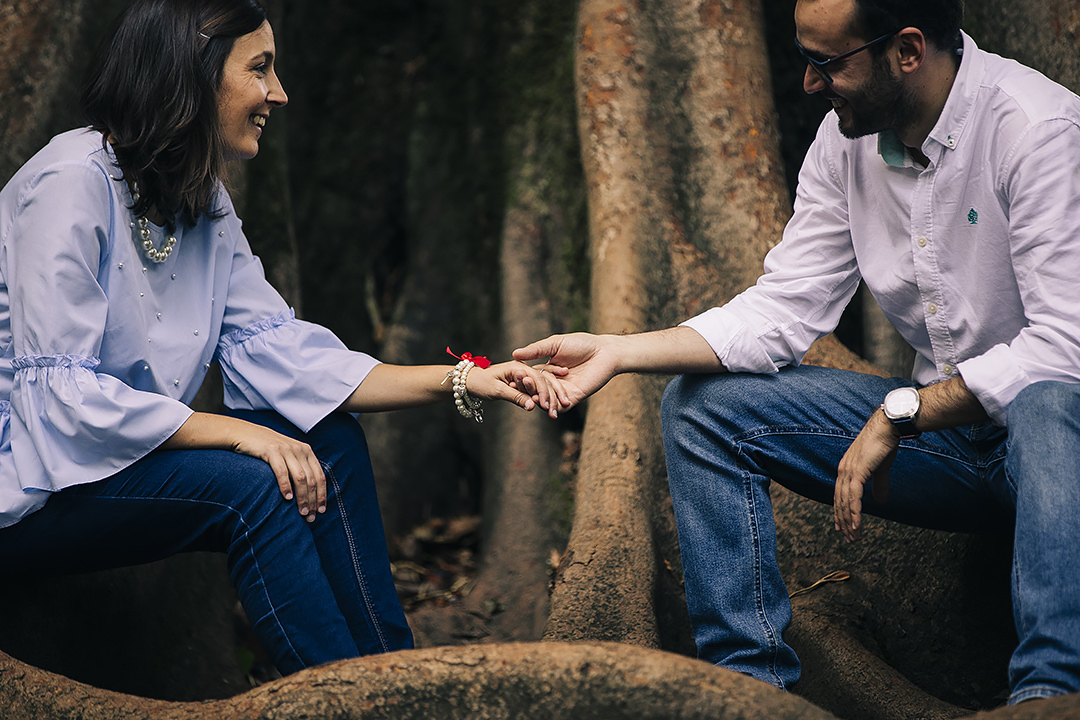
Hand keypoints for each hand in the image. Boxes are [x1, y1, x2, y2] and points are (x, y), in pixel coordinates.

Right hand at [231, 422, 325, 522]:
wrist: (245, 434)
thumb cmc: (267, 450)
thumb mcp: (288, 455)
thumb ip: (299, 468)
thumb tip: (309, 492)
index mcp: (307, 452)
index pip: (320, 476)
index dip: (322, 495)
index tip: (321, 511)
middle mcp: (300, 450)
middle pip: (312, 480)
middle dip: (313, 500)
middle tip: (310, 516)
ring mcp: (286, 450)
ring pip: (301, 477)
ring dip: (302, 497)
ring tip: (301, 512)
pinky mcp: (272, 451)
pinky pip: (282, 471)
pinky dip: (286, 486)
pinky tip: (287, 497)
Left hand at [465, 360, 566, 417]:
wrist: (468, 381)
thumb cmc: (480, 383)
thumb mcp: (497, 391)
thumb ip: (516, 397)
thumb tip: (533, 407)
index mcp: (517, 367)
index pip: (538, 379)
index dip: (545, 393)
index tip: (551, 407)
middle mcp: (523, 368)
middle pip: (544, 381)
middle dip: (554, 393)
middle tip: (565, 406)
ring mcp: (523, 375)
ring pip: (543, 385)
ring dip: (553, 394)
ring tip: (565, 405)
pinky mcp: (522, 382)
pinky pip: (537, 389)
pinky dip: (546, 394)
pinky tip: (557, 401)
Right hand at [513, 333, 619, 410]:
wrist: (604, 352)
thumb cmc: (582, 344)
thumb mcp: (555, 344)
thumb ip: (536, 350)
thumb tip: (514, 353)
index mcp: (547, 368)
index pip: (531, 376)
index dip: (522, 378)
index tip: (510, 379)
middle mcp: (553, 382)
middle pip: (536, 389)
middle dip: (527, 389)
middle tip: (518, 388)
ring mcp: (563, 391)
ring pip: (546, 399)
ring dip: (538, 399)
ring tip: (531, 397)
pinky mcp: (573, 398)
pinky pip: (560, 406)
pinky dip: (552, 406)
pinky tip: (545, 404)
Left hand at [833, 409, 899, 541]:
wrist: (887, 427)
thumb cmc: (884, 445)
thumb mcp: (880, 469)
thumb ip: (879, 485)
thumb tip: (881, 502)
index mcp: (846, 470)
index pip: (840, 496)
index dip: (841, 512)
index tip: (842, 527)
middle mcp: (843, 471)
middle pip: (840, 501)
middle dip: (843, 521)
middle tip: (848, 538)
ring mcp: (849, 471)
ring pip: (845, 502)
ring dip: (848, 521)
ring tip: (852, 536)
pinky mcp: (857, 471)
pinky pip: (854, 496)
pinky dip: (854, 511)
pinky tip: (856, 524)